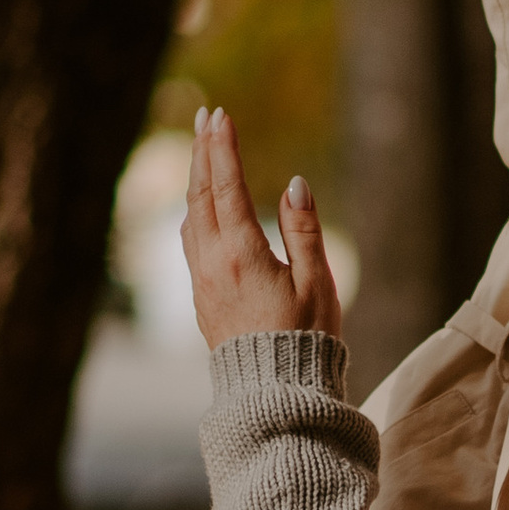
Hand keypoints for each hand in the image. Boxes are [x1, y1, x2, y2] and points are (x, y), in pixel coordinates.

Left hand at [181, 106, 346, 350]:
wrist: (273, 394)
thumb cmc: (304, 340)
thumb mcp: (318, 283)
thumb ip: (304, 230)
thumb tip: (294, 184)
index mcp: (242, 254)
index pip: (227, 187)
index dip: (223, 148)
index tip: (221, 115)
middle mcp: (212, 263)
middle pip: (200, 195)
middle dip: (202, 152)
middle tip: (204, 116)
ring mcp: (202, 282)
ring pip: (190, 217)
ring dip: (194, 180)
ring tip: (200, 152)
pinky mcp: (202, 298)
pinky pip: (190, 242)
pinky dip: (194, 211)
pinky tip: (200, 206)